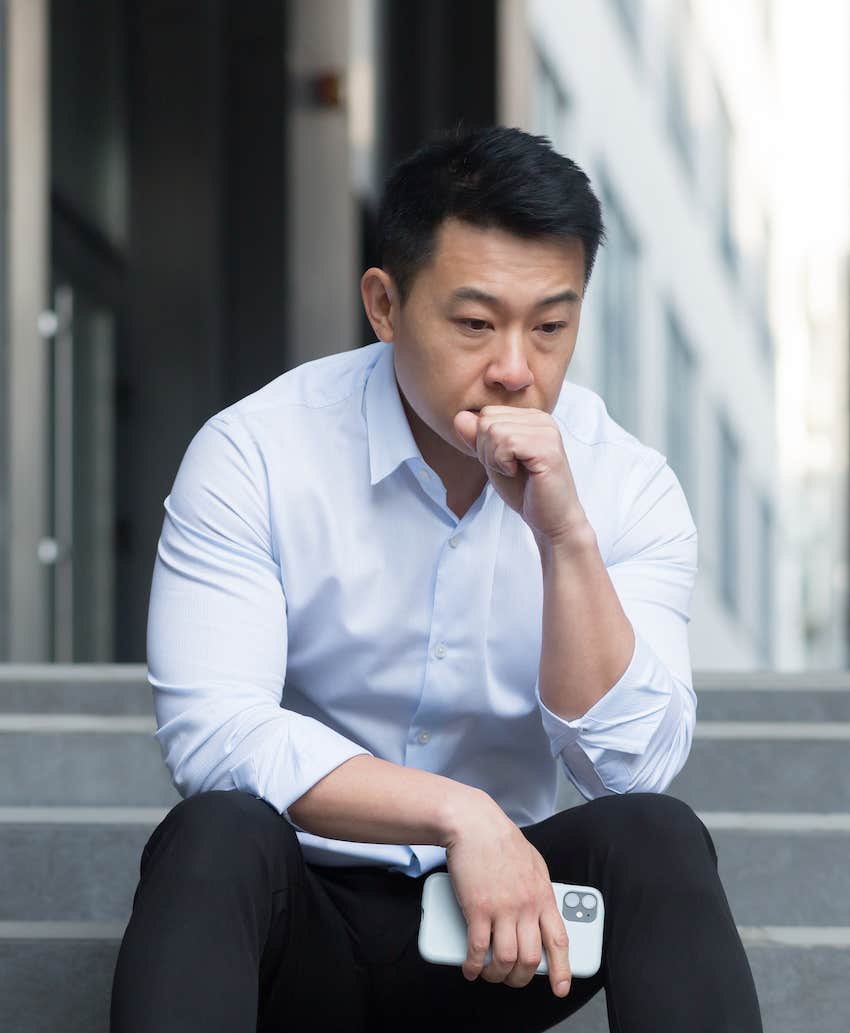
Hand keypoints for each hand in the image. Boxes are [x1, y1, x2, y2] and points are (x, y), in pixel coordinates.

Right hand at [443, 791, 571, 997]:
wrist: (475, 823)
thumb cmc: (501, 839)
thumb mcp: (534, 863)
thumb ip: (538, 890)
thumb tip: (538, 912)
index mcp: (543, 895)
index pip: (559, 940)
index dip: (562, 969)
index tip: (560, 988)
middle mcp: (526, 905)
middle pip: (530, 958)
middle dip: (521, 977)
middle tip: (512, 979)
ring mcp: (502, 908)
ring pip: (505, 959)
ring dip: (496, 974)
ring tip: (489, 973)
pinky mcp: (477, 908)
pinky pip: (478, 949)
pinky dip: (474, 965)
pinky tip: (470, 967)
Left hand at [452, 406, 587, 546]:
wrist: (550, 519)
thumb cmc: (524, 491)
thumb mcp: (493, 460)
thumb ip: (477, 438)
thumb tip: (459, 416)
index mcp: (530, 418)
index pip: (487, 414)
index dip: (484, 443)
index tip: (504, 462)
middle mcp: (541, 418)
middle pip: (487, 419)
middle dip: (487, 450)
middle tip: (509, 469)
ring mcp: (546, 431)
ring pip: (494, 430)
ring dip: (495, 459)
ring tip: (514, 472)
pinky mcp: (547, 448)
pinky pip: (506, 443)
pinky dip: (503, 463)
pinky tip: (518, 473)